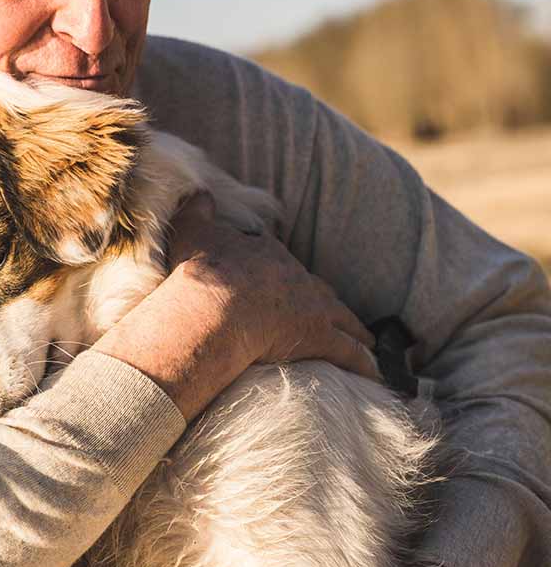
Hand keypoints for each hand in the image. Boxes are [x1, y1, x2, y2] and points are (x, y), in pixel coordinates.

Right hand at [169, 192, 377, 372]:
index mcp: (268, 255)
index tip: (285, 283)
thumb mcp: (193, 231)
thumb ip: (197, 210)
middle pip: (320, 290)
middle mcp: (297, 278)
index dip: (283, 274)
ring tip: (368, 342)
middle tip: (335, 313)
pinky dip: (363, 362)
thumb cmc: (203, 271)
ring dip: (356, 330)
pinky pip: (350, 352)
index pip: (281, 263)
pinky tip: (373, 373)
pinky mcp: (320, 338)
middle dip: (329, 302)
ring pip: (344, 320)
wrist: (215, 306)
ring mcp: (313, 308)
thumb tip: (199, 192)